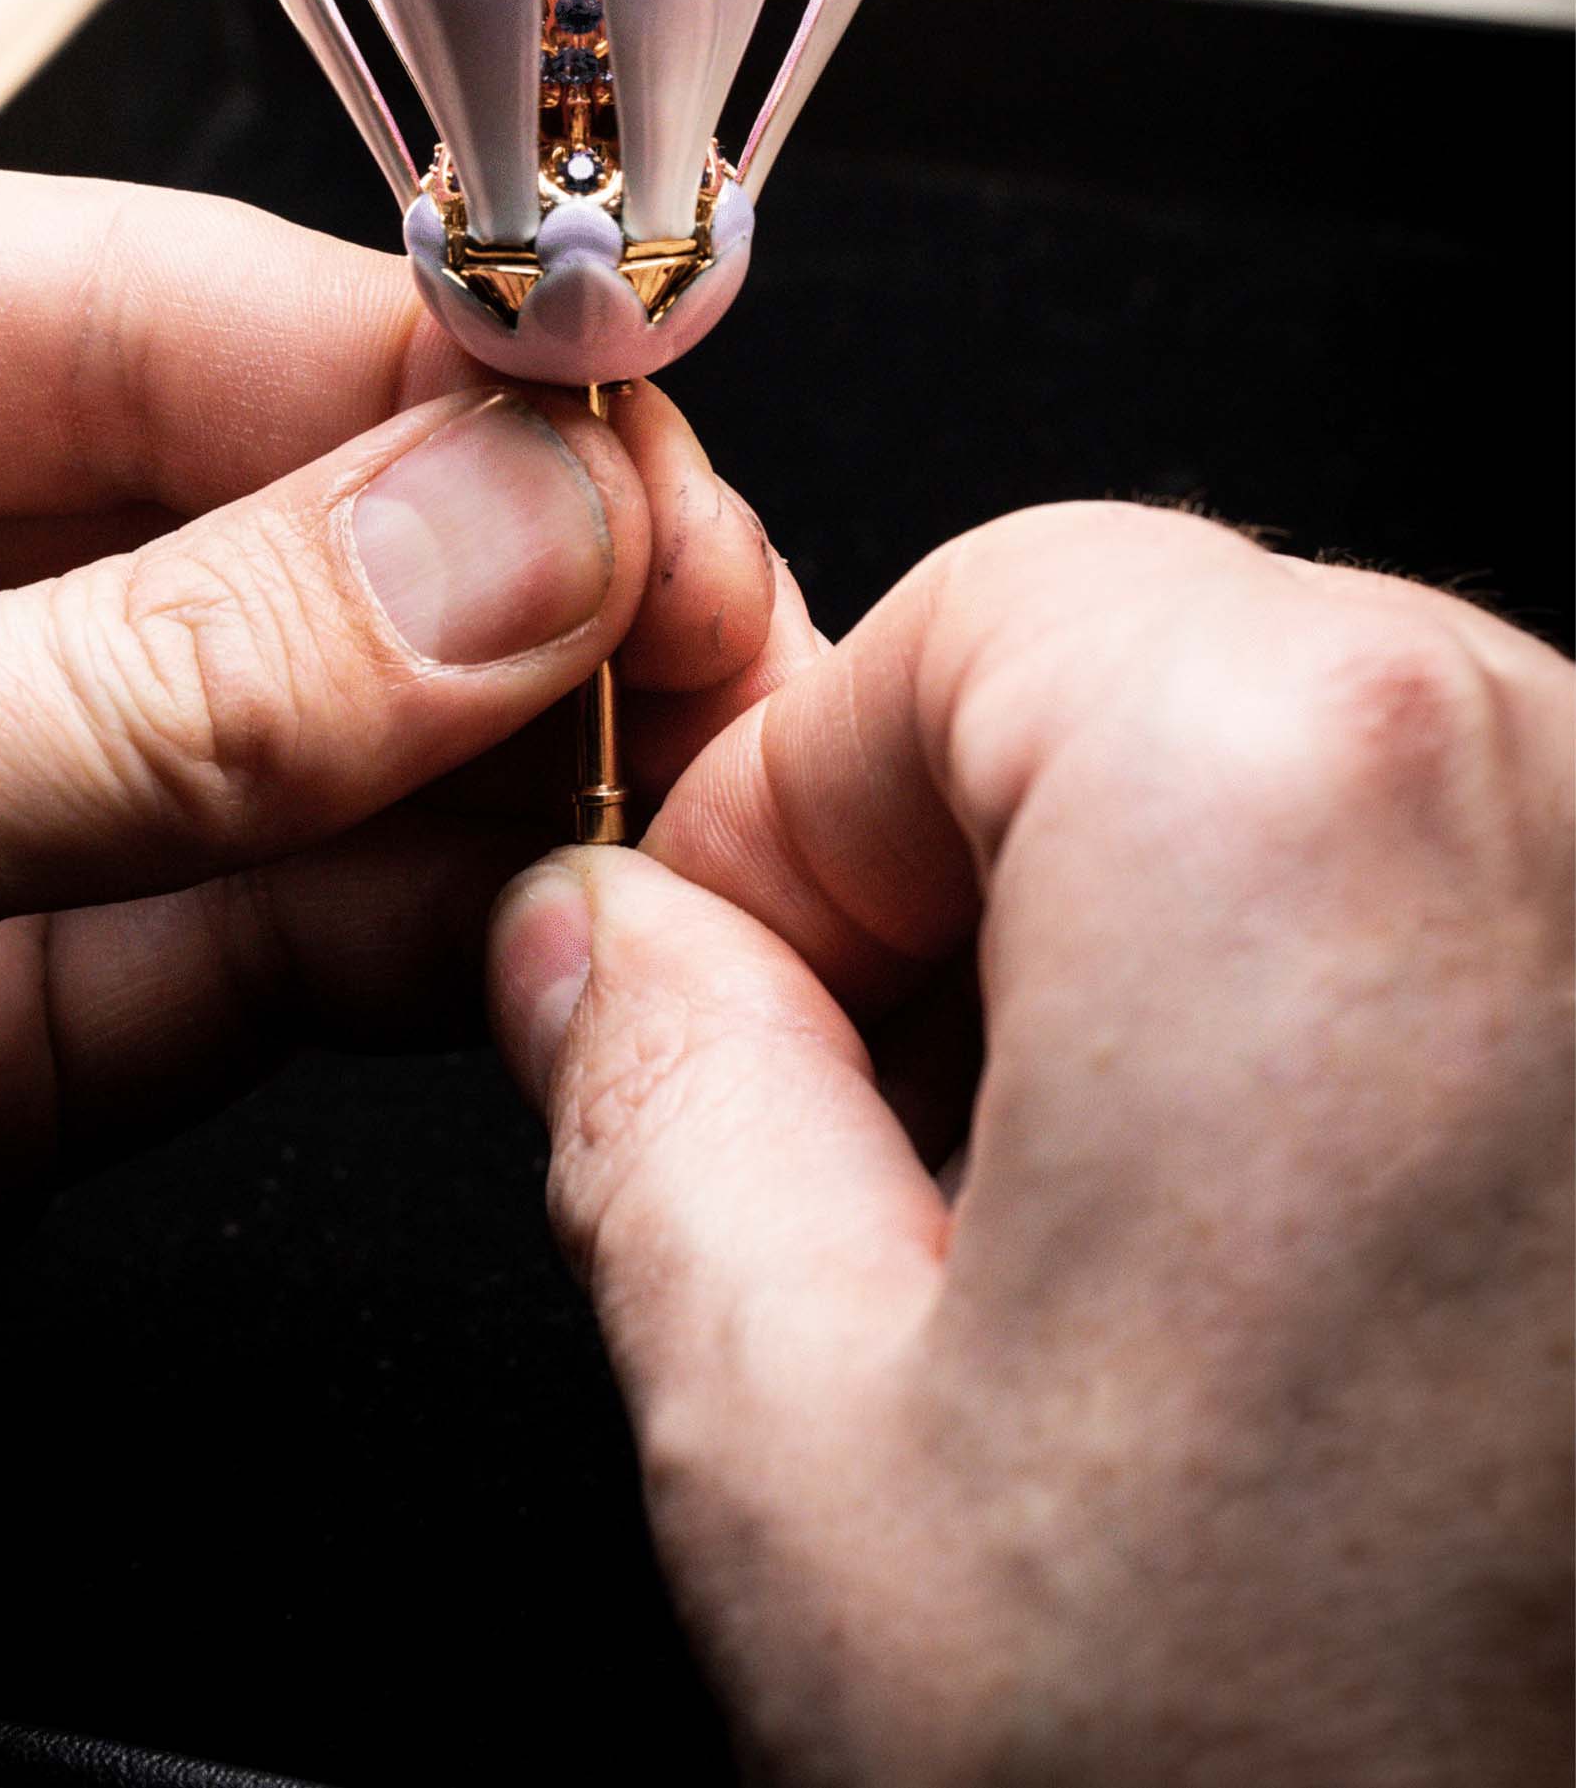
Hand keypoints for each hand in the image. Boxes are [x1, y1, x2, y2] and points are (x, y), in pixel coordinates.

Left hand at [0, 158, 802, 1675]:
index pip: (145, 301)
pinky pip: (235, 945)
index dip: (420, 380)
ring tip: (674, 772)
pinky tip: (534, 913)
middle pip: (244, 502)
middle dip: (487, 575)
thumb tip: (493, 551)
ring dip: (481, 763)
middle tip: (705, 631)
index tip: (632, 464)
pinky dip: (402, 938)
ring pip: (273, 734)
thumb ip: (131, 687)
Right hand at [492, 503, 1572, 1786]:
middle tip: (882, 1146)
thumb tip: (590, 945)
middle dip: (970, 873)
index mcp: (1296, 797)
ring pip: (1323, 780)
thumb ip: (648, 1106)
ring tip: (1082, 1254)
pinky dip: (1334, 1024)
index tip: (729, 995)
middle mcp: (1563, 799)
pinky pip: (1489, 911)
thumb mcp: (799, 1458)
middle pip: (1156, 668)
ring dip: (1149, 954)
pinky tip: (1274, 1277)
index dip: (800, 816)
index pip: (962, 610)